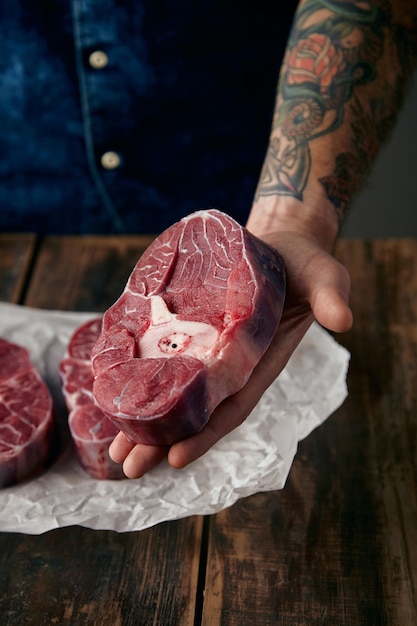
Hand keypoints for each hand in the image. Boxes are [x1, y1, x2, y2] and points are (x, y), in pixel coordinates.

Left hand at [109, 229, 352, 477]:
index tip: (175, 460)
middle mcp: (229, 364)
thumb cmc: (304, 266)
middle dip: (163, 440)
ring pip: (172, 391)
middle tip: (129, 466)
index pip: (232, 408)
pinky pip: (161, 357)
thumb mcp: (323, 276)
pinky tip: (113, 393)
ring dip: (144, 420)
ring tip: (114, 449)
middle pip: (194, 410)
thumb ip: (330, 296)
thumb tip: (342, 319)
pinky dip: (139, 377)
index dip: (205, 435)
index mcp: (258, 363)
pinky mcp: (189, 326)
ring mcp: (206, 347)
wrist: (281, 244)